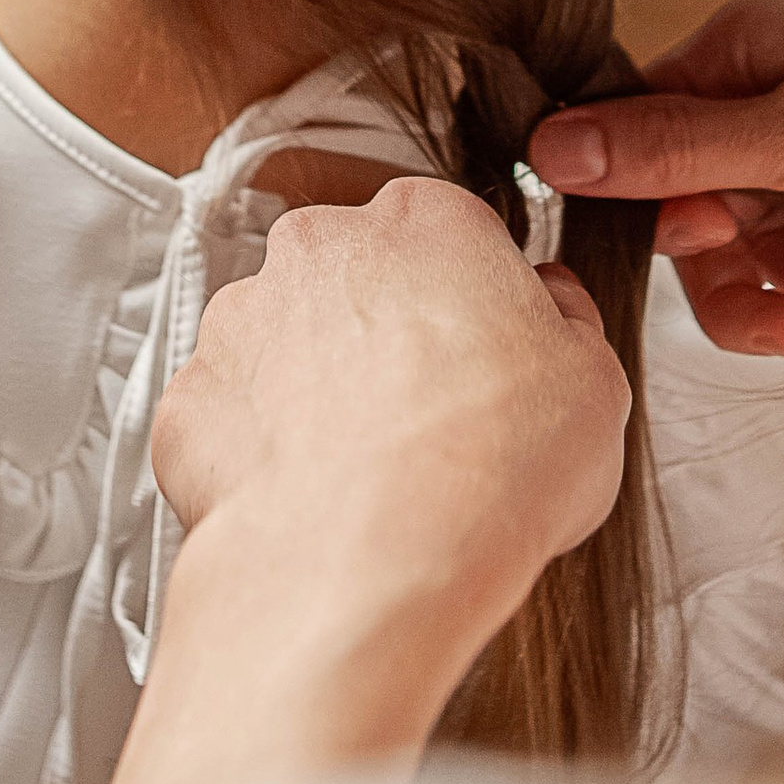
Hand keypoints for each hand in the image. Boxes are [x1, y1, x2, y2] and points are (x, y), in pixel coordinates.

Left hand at [154, 176, 628, 733]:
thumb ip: (567, 320)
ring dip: (312, 388)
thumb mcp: (594, 382)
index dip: (469, 302)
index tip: (481, 353)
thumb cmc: (489, 469)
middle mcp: (321, 250)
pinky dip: (258, 451)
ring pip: (279, 341)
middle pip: (352, 276)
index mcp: (426, 222)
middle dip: (380, 332)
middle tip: (424, 413)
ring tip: (363, 469)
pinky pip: (227, 416)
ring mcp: (242, 320)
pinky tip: (307, 497)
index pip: (447, 234)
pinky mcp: (190, 397)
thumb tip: (555, 306)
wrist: (375, 561)